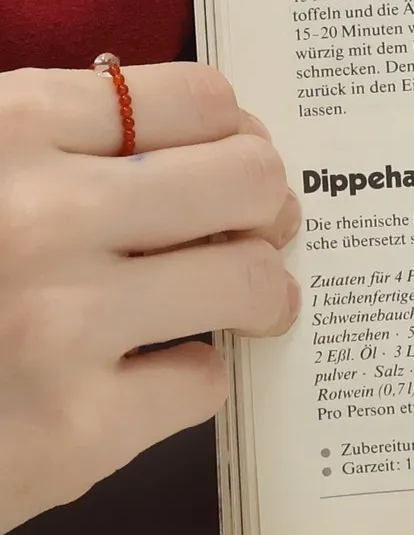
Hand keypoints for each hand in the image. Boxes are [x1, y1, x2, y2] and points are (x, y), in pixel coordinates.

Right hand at [0, 63, 298, 534]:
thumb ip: (46, 139)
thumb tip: (182, 118)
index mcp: (4, 130)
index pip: (199, 98)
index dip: (232, 133)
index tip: (230, 158)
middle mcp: (42, 217)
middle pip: (248, 180)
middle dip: (265, 205)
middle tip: (258, 227)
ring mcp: (61, 327)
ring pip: (248, 282)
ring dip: (256, 293)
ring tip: (243, 302)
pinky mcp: (73, 435)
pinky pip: (203, 384)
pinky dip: (190, 380)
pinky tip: (151, 376)